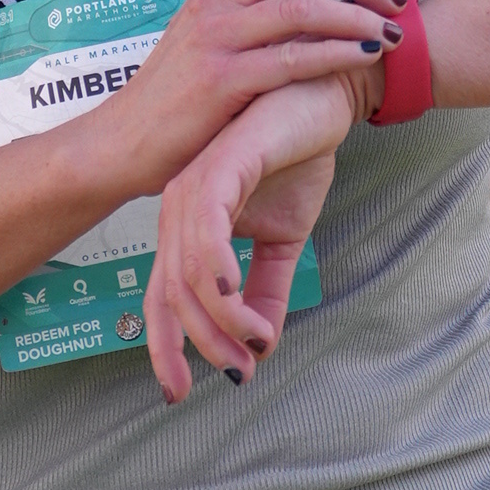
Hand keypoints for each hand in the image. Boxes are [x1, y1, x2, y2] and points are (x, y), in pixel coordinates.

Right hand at [104, 0, 410, 198]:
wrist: (122, 142)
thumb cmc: (169, 96)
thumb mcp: (201, 33)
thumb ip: (244, 10)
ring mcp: (220, 37)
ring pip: (305, 7)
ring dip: (359, 16)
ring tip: (392, 31)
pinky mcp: (225, 80)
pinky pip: (295, 58)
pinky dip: (340, 53)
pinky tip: (367, 57)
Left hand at [143, 76, 354, 398]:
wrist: (326, 97)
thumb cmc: (298, 155)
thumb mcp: (285, 236)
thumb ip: (267, 288)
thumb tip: (262, 347)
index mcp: (187, 225)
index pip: (164, 298)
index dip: (167, 348)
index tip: (181, 392)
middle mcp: (180, 209)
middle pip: (170, 294)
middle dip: (201, 342)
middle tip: (238, 370)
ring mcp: (195, 186)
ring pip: (191, 273)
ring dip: (222, 317)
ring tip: (256, 340)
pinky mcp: (221, 167)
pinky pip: (208, 231)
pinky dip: (220, 273)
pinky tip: (238, 303)